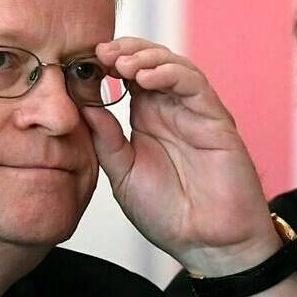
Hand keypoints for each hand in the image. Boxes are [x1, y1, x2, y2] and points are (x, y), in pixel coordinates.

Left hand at [81, 38, 284, 276]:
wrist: (207, 246)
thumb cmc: (169, 215)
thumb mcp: (123, 174)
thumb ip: (105, 140)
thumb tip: (81, 104)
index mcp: (147, 119)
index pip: (126, 75)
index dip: (106, 63)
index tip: (81, 61)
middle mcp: (171, 109)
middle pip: (150, 61)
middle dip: (125, 51)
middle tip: (100, 53)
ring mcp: (194, 112)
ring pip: (173, 65)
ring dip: (146, 58)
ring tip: (120, 64)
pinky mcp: (216, 119)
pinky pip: (195, 85)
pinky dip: (170, 74)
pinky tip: (146, 78)